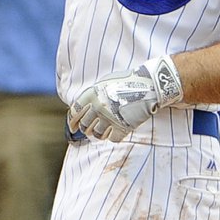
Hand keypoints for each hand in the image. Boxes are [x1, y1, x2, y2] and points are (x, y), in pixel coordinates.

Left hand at [67, 56, 182, 141]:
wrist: (148, 85)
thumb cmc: (126, 81)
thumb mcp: (104, 82)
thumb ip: (93, 95)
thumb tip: (85, 107)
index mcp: (91, 94)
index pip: (74, 112)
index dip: (72, 121)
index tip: (73, 126)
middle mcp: (98, 107)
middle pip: (84, 126)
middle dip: (86, 128)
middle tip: (89, 129)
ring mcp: (109, 118)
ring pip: (97, 135)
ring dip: (99, 134)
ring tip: (103, 131)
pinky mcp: (122, 127)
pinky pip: (112, 138)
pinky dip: (113, 136)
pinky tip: (116, 131)